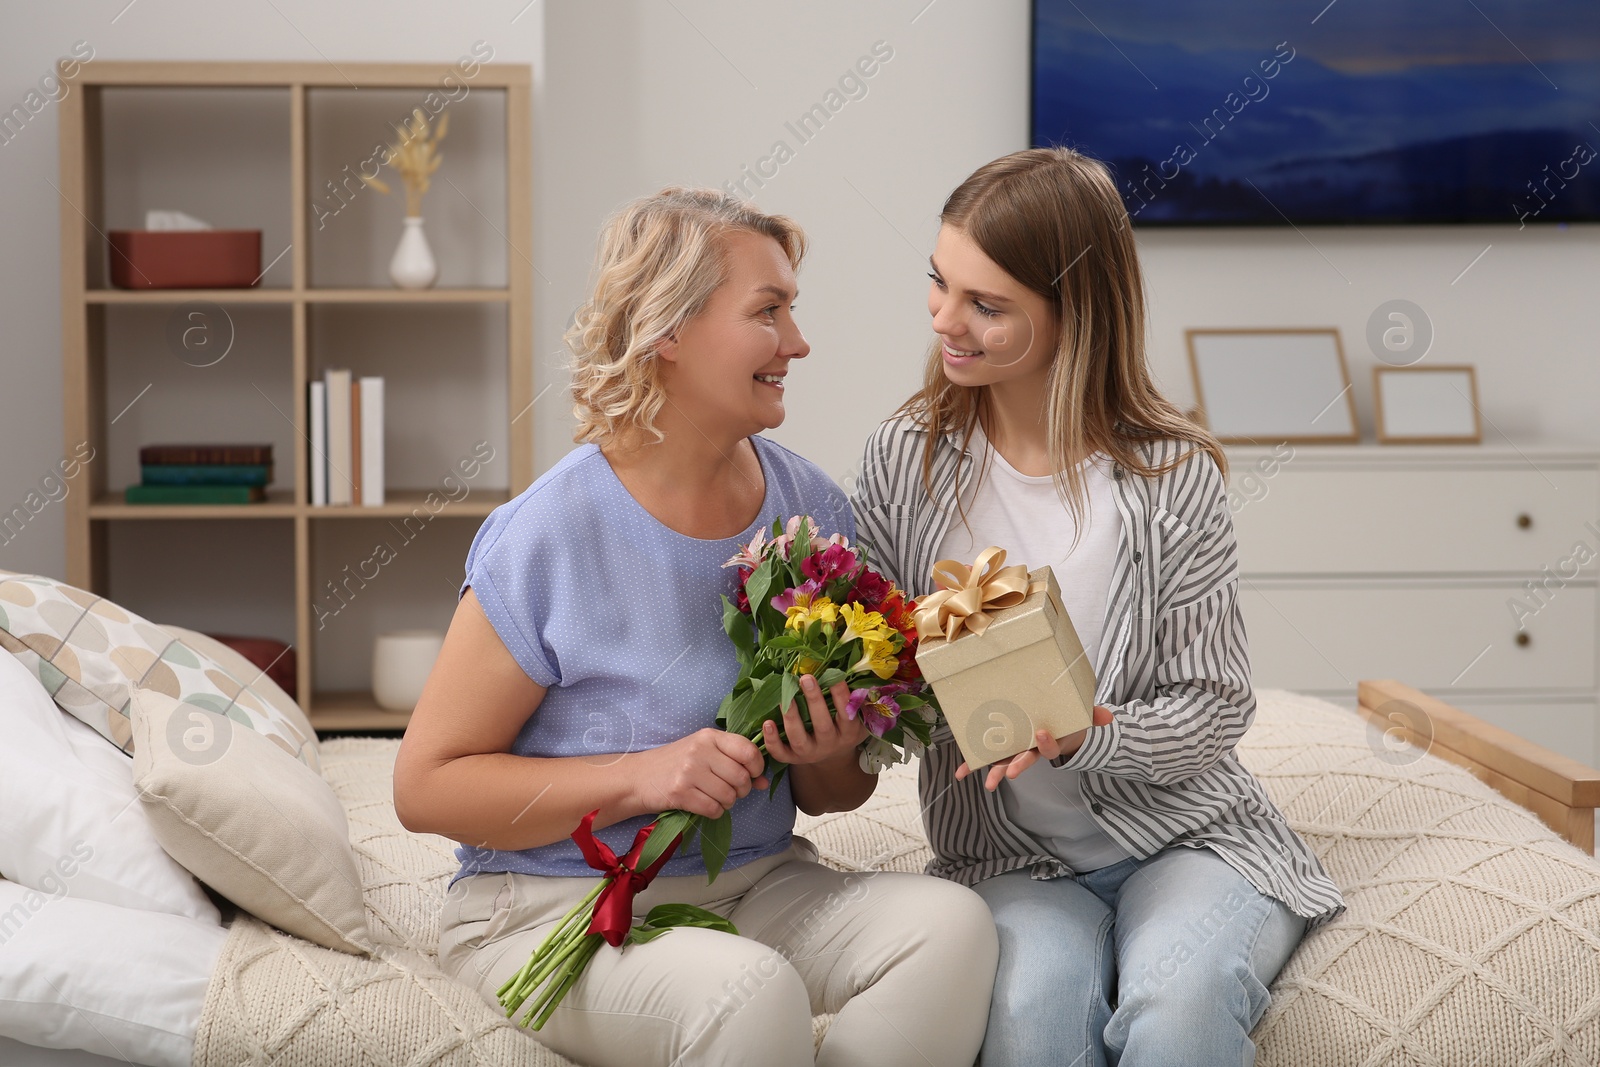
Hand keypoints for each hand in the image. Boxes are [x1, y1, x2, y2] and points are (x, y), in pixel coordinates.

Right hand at [632, 728, 768, 819]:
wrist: (638, 777)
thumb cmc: (676, 763)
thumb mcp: (705, 753)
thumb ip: (735, 762)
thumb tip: (764, 782)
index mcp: (709, 736)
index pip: (748, 751)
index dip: (757, 767)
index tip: (752, 775)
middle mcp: (700, 750)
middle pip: (741, 777)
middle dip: (741, 790)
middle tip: (730, 790)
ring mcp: (689, 771)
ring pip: (729, 796)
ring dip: (727, 803)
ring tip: (715, 797)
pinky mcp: (679, 793)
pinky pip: (713, 809)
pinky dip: (714, 811)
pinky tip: (704, 804)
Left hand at [761, 673, 868, 766]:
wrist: (833, 757)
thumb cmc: (844, 727)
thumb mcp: (856, 717)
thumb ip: (855, 699)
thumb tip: (848, 671)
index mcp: (848, 732)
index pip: (846, 714)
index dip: (841, 695)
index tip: (835, 676)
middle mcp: (830, 744)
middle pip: (822, 725)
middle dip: (814, 701)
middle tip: (806, 678)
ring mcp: (810, 753)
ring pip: (799, 739)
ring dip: (791, 718)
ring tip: (782, 697)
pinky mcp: (793, 758)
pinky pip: (781, 754)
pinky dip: (772, 741)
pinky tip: (767, 723)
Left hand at [955, 705, 1114, 791]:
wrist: (1055, 728)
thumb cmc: (1066, 721)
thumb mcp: (1081, 718)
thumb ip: (1093, 716)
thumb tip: (1108, 717)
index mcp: (1049, 741)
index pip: (1048, 748)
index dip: (1045, 744)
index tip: (1040, 734)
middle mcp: (1031, 749)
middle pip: (1023, 760)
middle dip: (1015, 767)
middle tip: (1008, 775)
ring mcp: (1017, 750)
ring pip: (1004, 762)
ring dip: (994, 772)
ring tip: (987, 784)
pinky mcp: (1003, 747)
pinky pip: (987, 755)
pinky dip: (973, 763)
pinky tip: (960, 772)